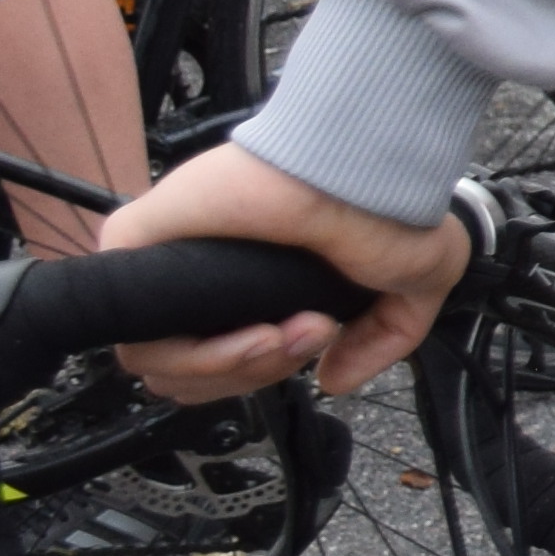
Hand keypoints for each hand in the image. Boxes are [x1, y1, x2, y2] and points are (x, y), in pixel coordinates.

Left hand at [92, 143, 470, 403]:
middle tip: (303, 341)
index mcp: (249, 284)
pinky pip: (137, 333)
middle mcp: (205, 274)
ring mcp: (170, 260)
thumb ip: (383, 339)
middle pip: (186, 376)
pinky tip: (253, 334)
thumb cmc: (391, 207)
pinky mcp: (140, 244)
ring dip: (232, 368)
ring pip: (159, 362)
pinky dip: (195, 355)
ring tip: (281, 337)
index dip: (260, 377)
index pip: (216, 364)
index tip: (314, 349)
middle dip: (252, 375)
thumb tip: (332, 379)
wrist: (367, 176)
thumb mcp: (417, 283)